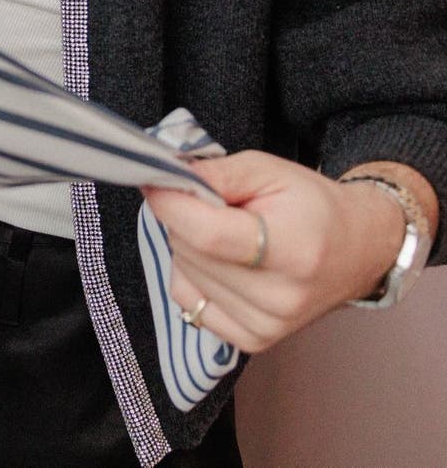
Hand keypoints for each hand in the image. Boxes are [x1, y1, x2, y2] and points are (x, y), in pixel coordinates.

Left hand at [141, 151, 412, 353]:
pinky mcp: (253, 341)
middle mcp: (280, 299)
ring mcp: (267, 327)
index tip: (154, 181)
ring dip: (187, 245)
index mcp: (293, 251)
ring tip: (224, 231)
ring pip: (184, 274)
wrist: (356, 250)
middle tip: (210, 203)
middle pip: (191, 252)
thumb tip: (165, 180)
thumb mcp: (269, 169)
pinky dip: (190, 273)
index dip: (171, 205)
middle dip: (183, 218)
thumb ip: (216, 174)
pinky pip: (188, 301)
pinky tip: (218, 259)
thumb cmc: (312, 204)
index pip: (208, 235)